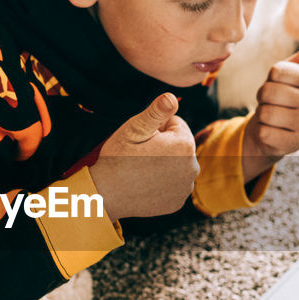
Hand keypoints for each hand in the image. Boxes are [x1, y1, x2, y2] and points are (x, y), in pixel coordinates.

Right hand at [90, 93, 198, 219]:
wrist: (106, 194)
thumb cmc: (118, 158)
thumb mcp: (134, 128)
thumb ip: (157, 111)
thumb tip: (171, 97)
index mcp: (185, 145)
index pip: (175, 124)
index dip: (156, 128)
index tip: (141, 139)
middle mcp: (192, 167)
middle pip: (179, 144)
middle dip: (163, 145)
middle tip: (139, 154)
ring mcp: (185, 187)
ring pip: (177, 164)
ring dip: (164, 163)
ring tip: (141, 169)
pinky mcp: (177, 202)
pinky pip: (173, 184)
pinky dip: (162, 182)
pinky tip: (145, 184)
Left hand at [242, 31, 298, 180]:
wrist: (275, 129)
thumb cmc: (282, 96)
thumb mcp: (293, 72)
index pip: (276, 71)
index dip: (269, 79)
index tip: (277, 85)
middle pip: (268, 92)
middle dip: (263, 97)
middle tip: (273, 103)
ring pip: (265, 113)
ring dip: (263, 115)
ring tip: (274, 117)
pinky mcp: (293, 145)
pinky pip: (264, 132)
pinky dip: (263, 132)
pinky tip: (274, 132)